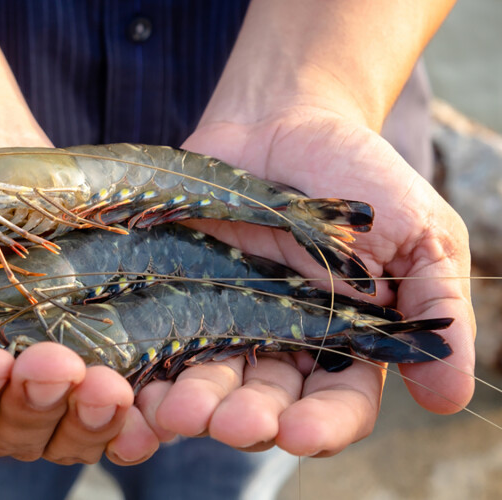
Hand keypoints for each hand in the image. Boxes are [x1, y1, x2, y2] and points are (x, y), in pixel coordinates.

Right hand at [0, 203, 138, 463]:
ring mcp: (45, 381)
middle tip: (55, 364)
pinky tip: (139, 408)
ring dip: (86, 416)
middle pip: (10, 434)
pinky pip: (113, 411)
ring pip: (65, 431)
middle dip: (32, 404)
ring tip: (105, 384)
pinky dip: (127, 421)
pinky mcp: (94, 357)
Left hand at [130, 106, 473, 456]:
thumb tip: (451, 397)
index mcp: (344, 343)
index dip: (322, 424)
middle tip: (228, 423)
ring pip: (209, 380)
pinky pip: (159, 338)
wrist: (285, 120)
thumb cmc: (360, 175)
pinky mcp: (178, 293)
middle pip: (265, 404)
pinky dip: (148, 366)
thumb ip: (437, 309)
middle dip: (247, 420)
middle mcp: (282, 345)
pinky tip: (135, 383)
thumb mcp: (422, 235)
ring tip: (174, 411)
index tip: (299, 432)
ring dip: (192, 404)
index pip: (338, 405)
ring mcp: (225, 321)